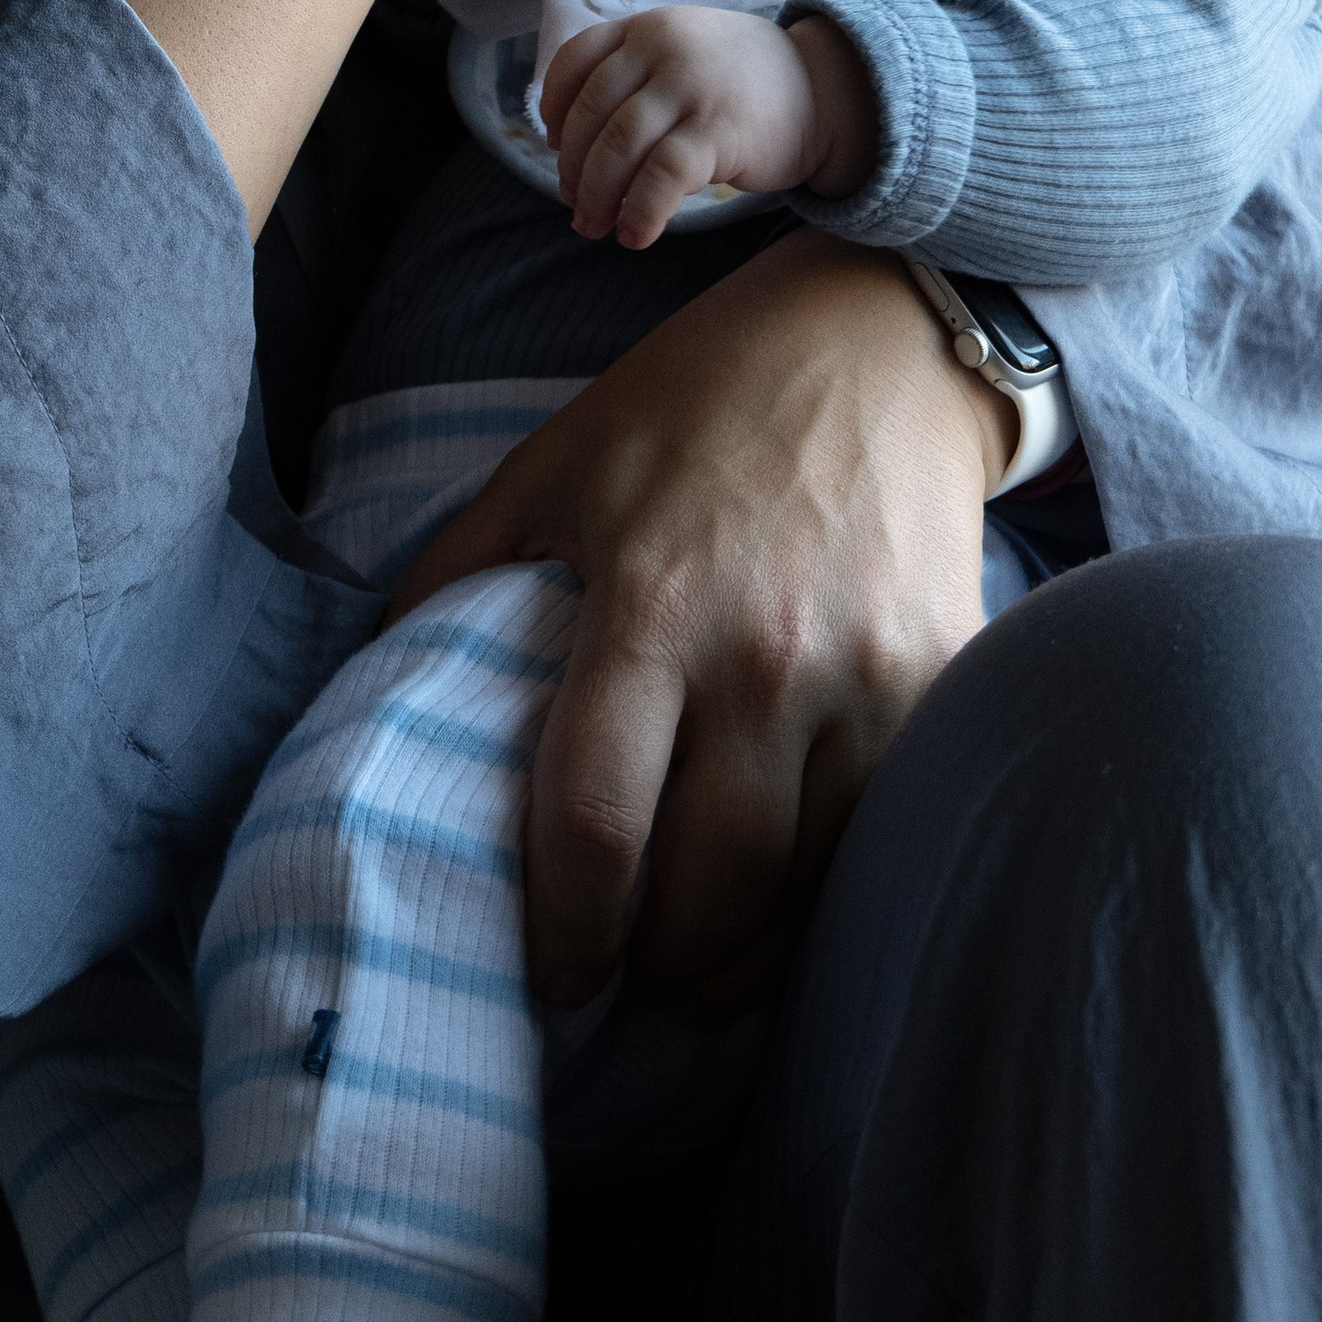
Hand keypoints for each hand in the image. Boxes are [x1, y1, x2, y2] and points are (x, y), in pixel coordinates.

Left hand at [388, 231, 1013, 1014]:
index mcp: (651, 602)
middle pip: (706, 893)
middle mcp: (767, 657)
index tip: (552, 977)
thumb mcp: (554, 466)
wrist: (878, 342)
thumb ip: (459, 578)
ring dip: (741, 956)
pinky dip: (825, 895)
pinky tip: (781, 905)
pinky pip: (879, 837)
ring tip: (692, 967)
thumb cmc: (696, 404)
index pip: (594, 824)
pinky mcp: (946, 683)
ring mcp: (869, 677)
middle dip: (652, 967)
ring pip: (802, 890)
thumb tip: (375, 692)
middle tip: (619, 979)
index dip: (563, 932)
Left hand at [543, 7, 876, 246]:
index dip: (554, 109)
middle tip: (574, 205)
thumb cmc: (743, 82)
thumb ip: (635, 78)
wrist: (823, 89)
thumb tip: (571, 146)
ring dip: (597, 196)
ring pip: (617, 146)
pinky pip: (660, 178)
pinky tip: (636, 236)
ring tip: (595, 227)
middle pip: (590, 113)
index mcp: (647, 27)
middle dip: (573, 168)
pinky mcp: (717, 131)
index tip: (553, 145)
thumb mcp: (684, 53)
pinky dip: (640, 212)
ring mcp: (690, 88)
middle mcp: (662, 48)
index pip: (574, 60)